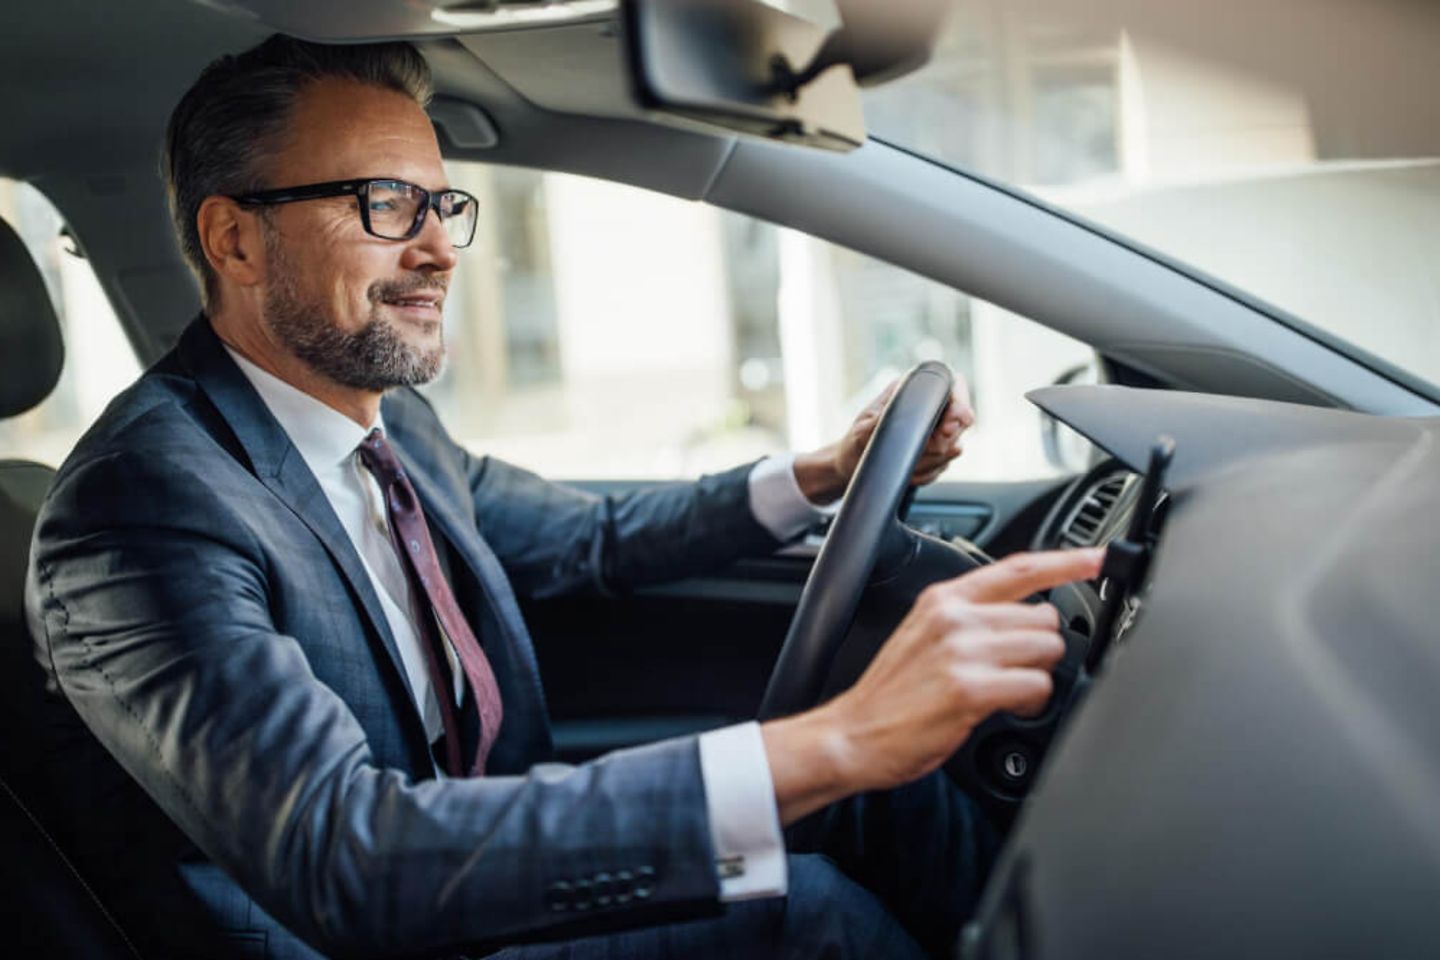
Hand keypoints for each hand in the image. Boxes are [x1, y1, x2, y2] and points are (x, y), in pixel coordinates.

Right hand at [761, 547, 1104, 824]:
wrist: (853, 734)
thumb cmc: (891, 695)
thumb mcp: (924, 636)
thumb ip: (970, 619)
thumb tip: (1023, 620)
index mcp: (944, 599)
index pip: (1018, 568)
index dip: (1066, 561)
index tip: (1099, 558)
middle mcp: (955, 617)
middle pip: (1044, 617)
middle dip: (1041, 649)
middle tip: (1014, 672)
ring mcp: (962, 651)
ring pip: (1047, 648)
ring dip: (1038, 675)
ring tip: (1007, 693)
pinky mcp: (970, 689)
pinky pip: (1037, 685)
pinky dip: (1032, 702)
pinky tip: (1007, 708)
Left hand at [793, 376, 975, 503]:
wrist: (852, 467)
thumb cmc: (856, 443)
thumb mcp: (865, 430)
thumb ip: (890, 419)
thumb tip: (913, 410)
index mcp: (914, 390)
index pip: (953, 388)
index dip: (959, 407)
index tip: (948, 428)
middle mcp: (929, 407)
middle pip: (960, 422)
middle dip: (941, 442)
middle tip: (919, 452)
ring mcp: (937, 431)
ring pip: (953, 448)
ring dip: (928, 462)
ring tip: (903, 463)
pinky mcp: (938, 454)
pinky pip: (943, 466)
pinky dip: (925, 474)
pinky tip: (906, 472)